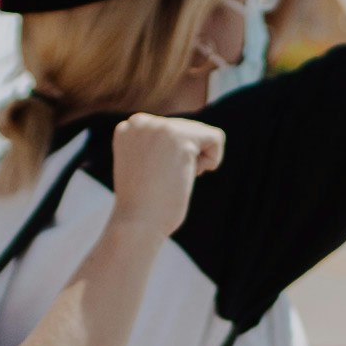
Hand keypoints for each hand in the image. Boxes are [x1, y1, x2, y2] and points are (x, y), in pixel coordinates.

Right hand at [107, 109, 225, 238]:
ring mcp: (159, 127)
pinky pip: (216, 138)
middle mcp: (141, 121)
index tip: (156, 176)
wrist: (136, 224)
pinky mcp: (179, 137)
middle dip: (186, 157)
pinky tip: (192, 174)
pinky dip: (213, 159)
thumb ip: (157, 147)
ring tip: (174, 178)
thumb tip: (187, 143)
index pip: (171, 130)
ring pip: (202, 134)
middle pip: (188, 129)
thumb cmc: (143, 206)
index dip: (172, 156)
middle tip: (165, 181)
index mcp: (129, 127)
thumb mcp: (143, 166)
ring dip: (197, 160)